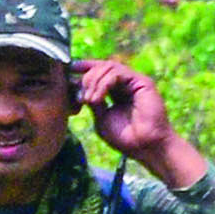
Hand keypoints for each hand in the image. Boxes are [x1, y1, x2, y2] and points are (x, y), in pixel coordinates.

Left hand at [74, 57, 203, 186]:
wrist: (146, 147)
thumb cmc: (126, 138)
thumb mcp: (101, 118)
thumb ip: (92, 101)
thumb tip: (79, 87)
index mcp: (116, 91)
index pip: (99, 72)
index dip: (83, 69)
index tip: (68, 71)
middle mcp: (126, 83)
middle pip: (101, 66)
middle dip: (86, 78)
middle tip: (79, 96)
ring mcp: (134, 81)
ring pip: (108, 66)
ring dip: (93, 81)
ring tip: (89, 99)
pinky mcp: (142, 82)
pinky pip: (117, 72)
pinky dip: (103, 83)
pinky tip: (97, 98)